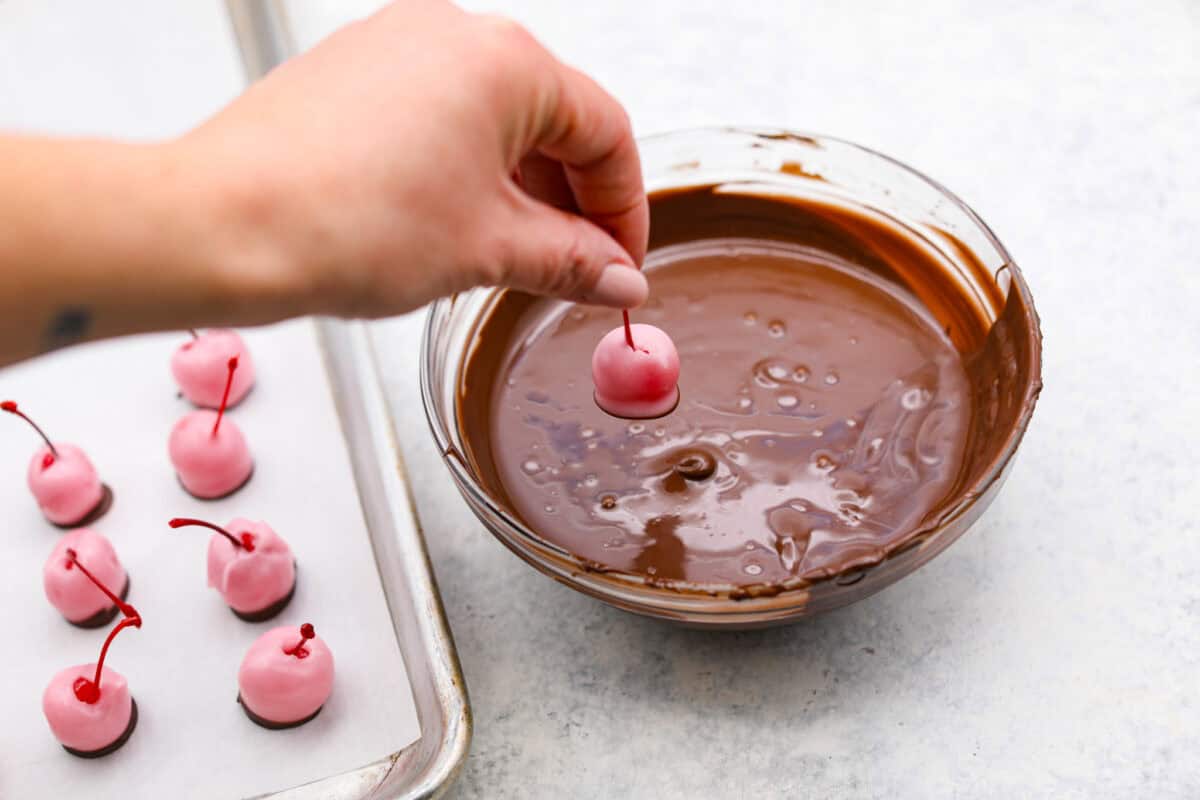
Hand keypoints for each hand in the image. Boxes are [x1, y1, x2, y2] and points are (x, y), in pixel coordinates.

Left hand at [185, 0, 649, 316]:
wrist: (224, 228)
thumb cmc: (340, 221)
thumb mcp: (488, 250)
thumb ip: (572, 262)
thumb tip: (615, 277)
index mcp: (505, 62)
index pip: (605, 132)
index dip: (626, 209)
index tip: (622, 263)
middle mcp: (451, 35)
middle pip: (553, 121)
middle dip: (574, 203)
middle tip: (579, 269)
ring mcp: (396, 47)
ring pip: (495, 122)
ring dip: (522, 192)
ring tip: (517, 258)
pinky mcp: (355, 75)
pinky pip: (440, 119)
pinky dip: (467, 173)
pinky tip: (459, 227)